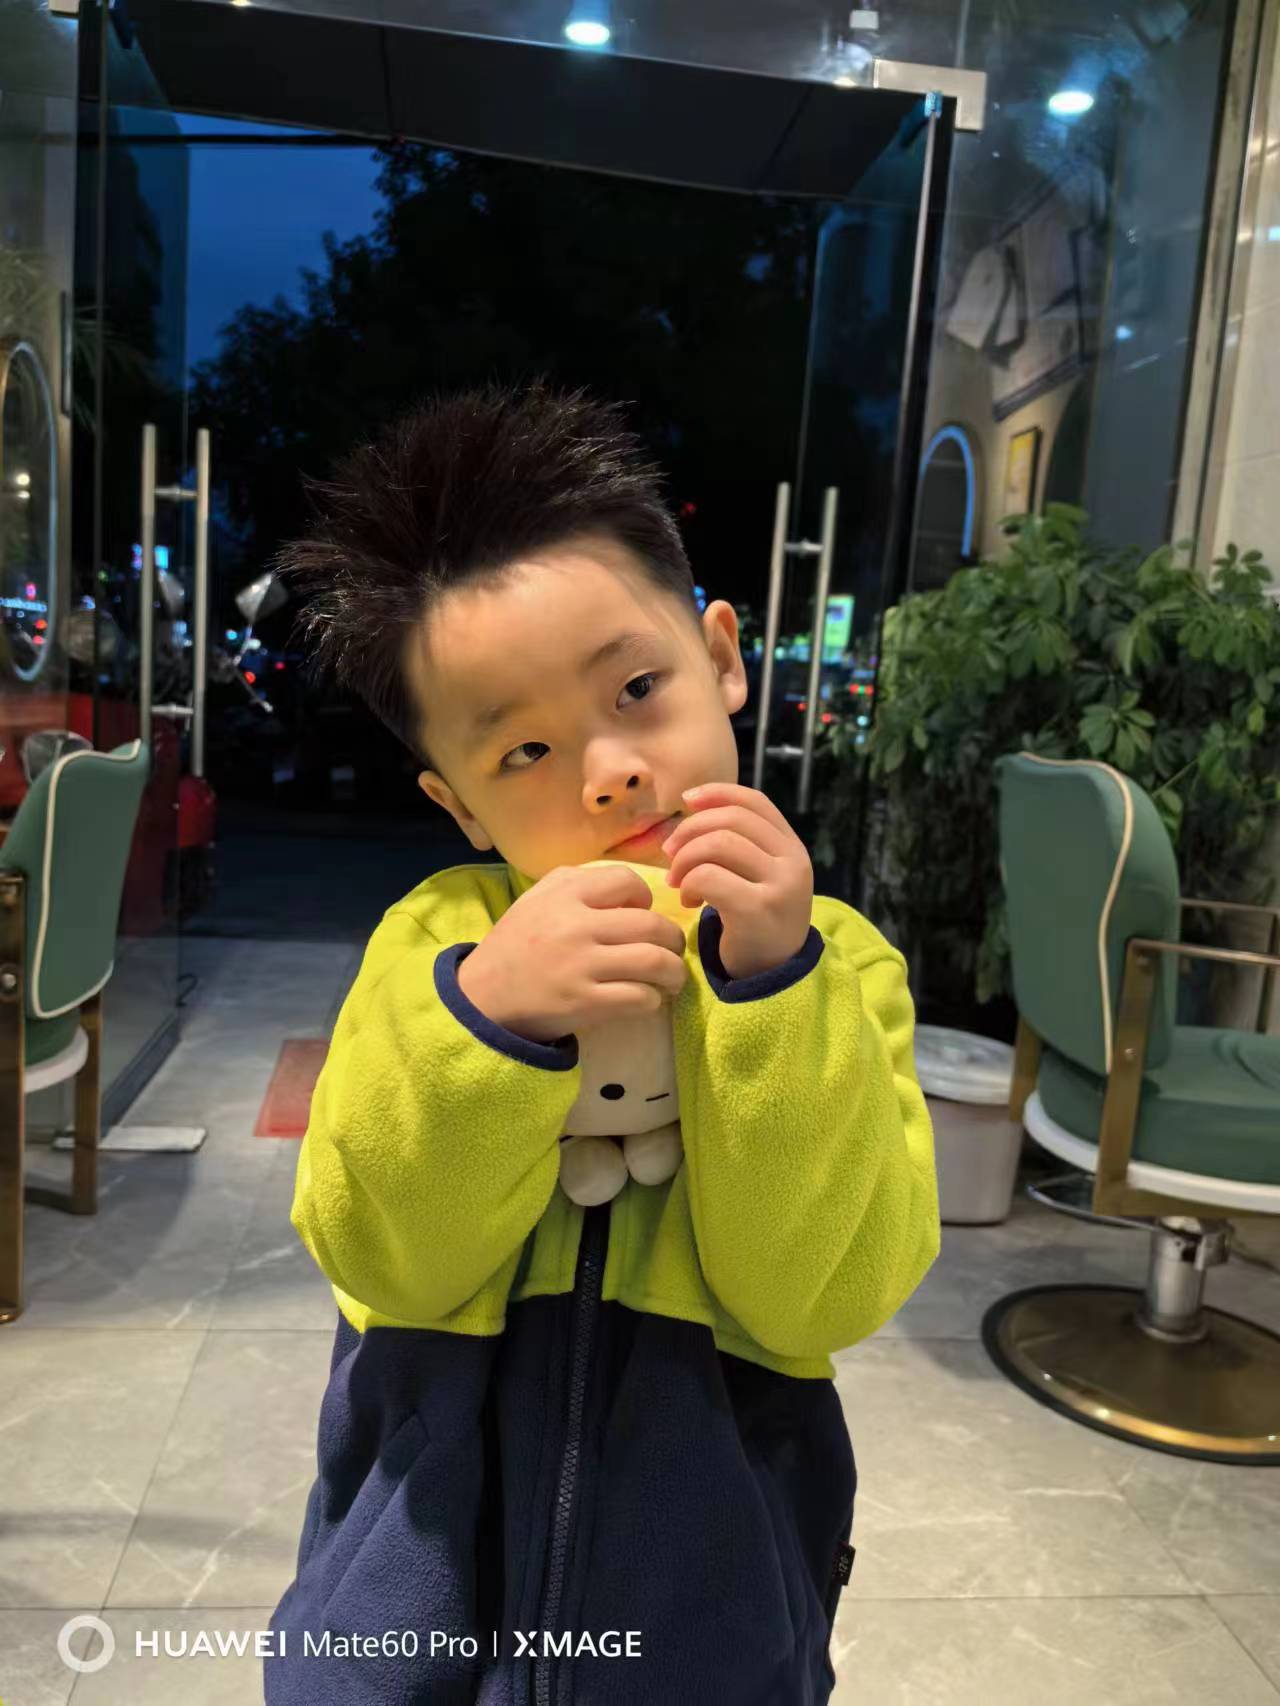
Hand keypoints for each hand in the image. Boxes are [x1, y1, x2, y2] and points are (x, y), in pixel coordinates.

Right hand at [456, 863, 687, 1044]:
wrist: (482, 997)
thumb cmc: (515, 946)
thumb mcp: (536, 899)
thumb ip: (576, 883)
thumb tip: (629, 888)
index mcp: (564, 893)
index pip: (627, 880)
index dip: (646, 898)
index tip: (642, 915)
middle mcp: (575, 925)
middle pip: (652, 924)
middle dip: (672, 940)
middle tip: (671, 951)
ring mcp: (581, 965)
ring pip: (655, 961)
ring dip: (674, 972)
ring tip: (671, 978)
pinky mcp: (585, 1002)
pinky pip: (641, 997)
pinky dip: (653, 999)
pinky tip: (647, 1000)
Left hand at [661, 782, 813, 979]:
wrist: (771, 978)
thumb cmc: (754, 922)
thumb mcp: (756, 876)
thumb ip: (737, 842)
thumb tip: (692, 803)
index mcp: (792, 848)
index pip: (754, 802)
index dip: (717, 793)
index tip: (686, 801)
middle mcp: (794, 862)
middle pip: (730, 820)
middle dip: (690, 831)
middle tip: (670, 855)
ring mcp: (780, 885)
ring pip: (718, 844)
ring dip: (685, 859)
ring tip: (678, 882)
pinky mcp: (758, 910)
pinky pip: (709, 877)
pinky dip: (688, 883)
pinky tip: (688, 901)